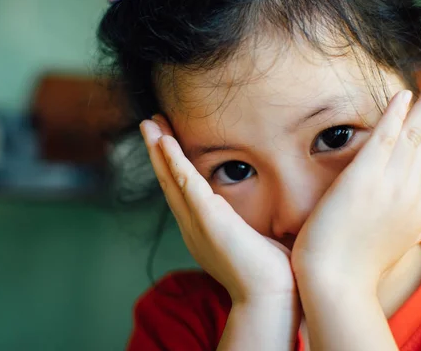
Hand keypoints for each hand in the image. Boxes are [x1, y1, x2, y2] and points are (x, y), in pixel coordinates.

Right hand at [140, 116, 297, 302]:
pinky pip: (185, 184)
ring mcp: (196, 223)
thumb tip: (260, 217)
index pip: (182, 189)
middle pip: (169, 180)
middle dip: (158, 151)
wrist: (271, 297)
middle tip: (149, 123)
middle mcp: (192, 225)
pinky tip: (165, 142)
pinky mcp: (208, 220)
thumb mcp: (252, 240)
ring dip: (159, 149)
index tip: (168, 140)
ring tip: (149, 123)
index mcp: (202, 229)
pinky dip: (174, 162)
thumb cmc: (269, 273)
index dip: (172, 164)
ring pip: (171, 178)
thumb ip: (246, 225)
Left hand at [291, 80, 420, 289]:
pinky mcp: (365, 178)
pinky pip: (385, 138)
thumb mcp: (400, 240)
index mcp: (419, 206)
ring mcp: (391, 184)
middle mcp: (412, 192)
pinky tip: (403, 96)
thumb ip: (420, 216)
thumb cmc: (358, 265)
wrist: (336, 283)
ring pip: (413, 137)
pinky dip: (396, 115)